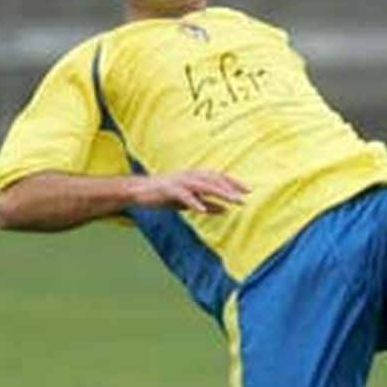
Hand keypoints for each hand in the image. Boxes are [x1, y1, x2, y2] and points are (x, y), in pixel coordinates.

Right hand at [130, 169, 248, 215]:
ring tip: (232, 201)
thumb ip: (208, 204)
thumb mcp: (190, 201)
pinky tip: (203, 209)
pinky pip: (183, 195)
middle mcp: (190, 175)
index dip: (233, 182)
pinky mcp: (168, 189)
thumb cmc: (165, 195)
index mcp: (195, 176)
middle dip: (230, 188)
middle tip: (244, 198)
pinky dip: (194, 201)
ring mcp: (179, 181)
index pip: (219, 177)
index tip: (248, 190)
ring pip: (203, 185)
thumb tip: (226, 210)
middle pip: (214, 180)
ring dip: (219, 193)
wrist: (138, 191)